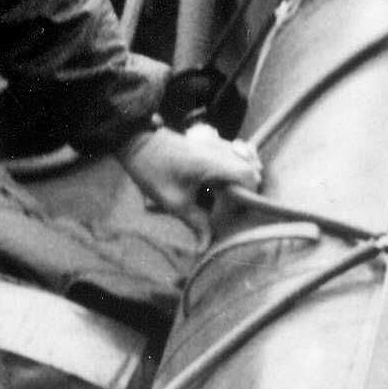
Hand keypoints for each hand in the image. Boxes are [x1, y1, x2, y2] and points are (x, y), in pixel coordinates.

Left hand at [120, 121, 263, 214]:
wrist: (136, 142)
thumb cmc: (152, 170)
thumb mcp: (173, 201)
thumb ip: (195, 223)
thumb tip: (204, 247)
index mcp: (214, 163)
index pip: (249, 177)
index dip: (247, 198)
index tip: (227, 213)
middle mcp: (220, 151)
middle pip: (251, 171)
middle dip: (244, 193)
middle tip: (224, 209)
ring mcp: (217, 145)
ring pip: (244, 162)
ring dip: (240, 181)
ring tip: (222, 197)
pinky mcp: (211, 145)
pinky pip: (234, 156)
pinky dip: (233, 169)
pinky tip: (220, 183)